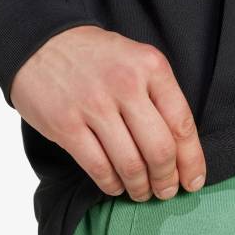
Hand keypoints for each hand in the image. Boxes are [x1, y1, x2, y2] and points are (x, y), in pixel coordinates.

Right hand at [10, 25, 205, 201]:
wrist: (41, 42)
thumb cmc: (94, 56)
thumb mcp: (135, 58)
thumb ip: (158, 94)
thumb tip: (179, 147)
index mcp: (150, 66)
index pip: (182, 123)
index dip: (192, 161)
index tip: (193, 181)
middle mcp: (125, 84)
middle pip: (160, 149)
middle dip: (167, 180)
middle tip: (166, 191)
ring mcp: (94, 105)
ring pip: (131, 164)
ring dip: (140, 187)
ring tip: (141, 192)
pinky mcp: (66, 124)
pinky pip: (98, 167)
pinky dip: (111, 184)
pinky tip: (116, 185)